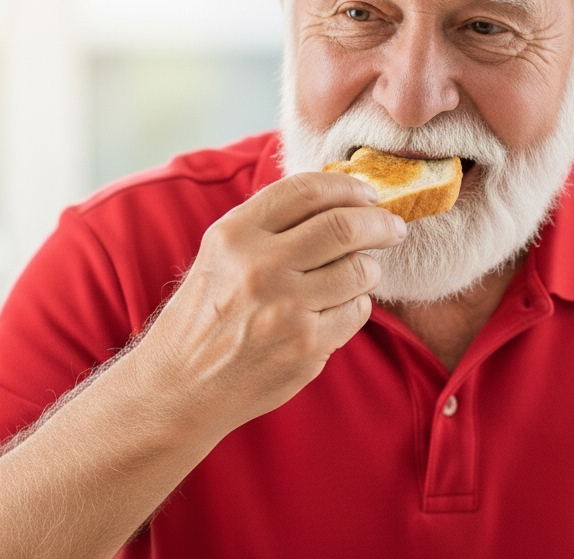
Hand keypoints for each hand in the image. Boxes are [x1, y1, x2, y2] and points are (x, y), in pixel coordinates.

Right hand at [137, 171, 405, 433]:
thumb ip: (270, 225)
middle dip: (380, 222)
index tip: (368, 194)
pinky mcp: (306, 346)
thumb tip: (340, 198)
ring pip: (359, 270)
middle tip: (393, 227)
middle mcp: (258, 267)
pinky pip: (357, 311)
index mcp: (234, 235)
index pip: (306, 191)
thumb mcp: (221, 255)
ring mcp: (284, 309)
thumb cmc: (206, 315)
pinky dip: (358, 305)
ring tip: (361, 273)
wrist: (180, 387)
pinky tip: (340, 309)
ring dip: (370, 269)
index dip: (348, 187)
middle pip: (344, 226)